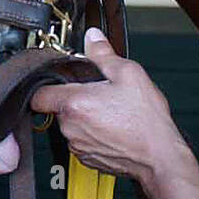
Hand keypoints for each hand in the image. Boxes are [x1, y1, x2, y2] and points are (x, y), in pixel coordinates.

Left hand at [28, 27, 195, 187]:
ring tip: (110, 112)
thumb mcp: (129, 74)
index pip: (38, 95)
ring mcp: (78, 146)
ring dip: (84, 117)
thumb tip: (92, 38)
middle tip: (98, 94)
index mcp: (74, 104)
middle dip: (74, 99)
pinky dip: (93, 133)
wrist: (159, 157)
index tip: (60, 81)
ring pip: (71, 125)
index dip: (47, 84)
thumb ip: (103, 54)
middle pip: (58, 108)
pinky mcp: (87, 160)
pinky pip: (82, 140)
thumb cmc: (145, 121)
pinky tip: (113, 127)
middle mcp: (70, 128)